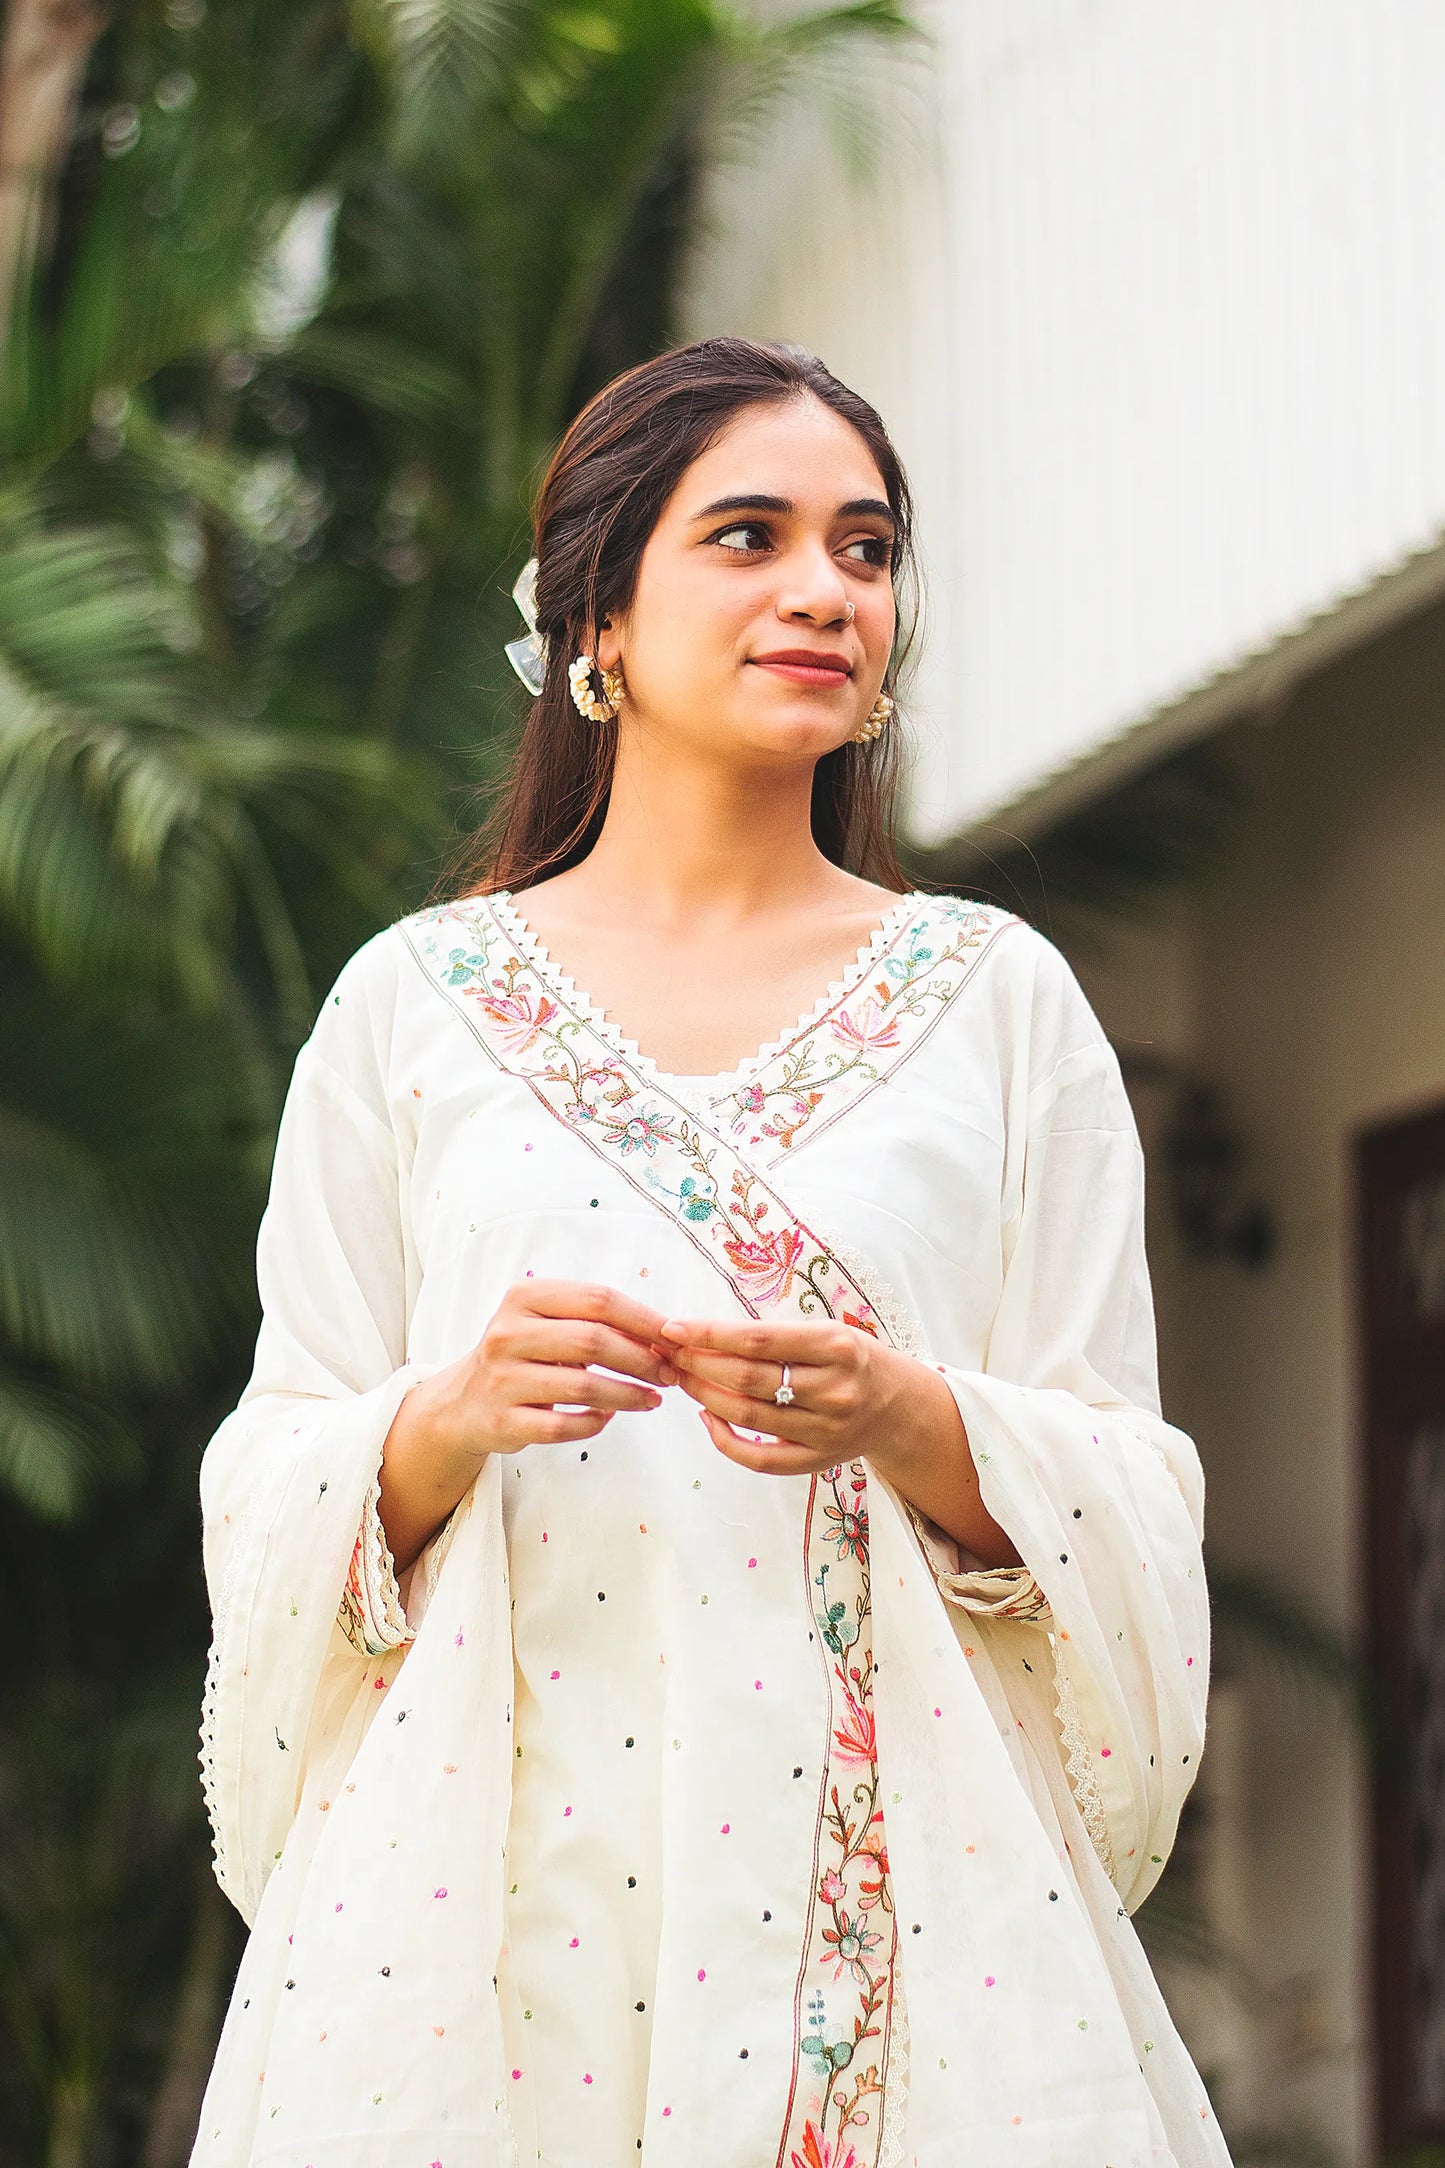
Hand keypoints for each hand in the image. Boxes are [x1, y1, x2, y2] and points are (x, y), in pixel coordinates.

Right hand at [423, 1277, 676, 1458]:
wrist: (462, 1402)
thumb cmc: (521, 1356)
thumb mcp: (547, 1324)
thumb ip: (594, 1322)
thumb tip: (662, 1336)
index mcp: (524, 1297)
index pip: (598, 1299)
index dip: (643, 1319)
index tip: (674, 1337)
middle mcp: (508, 1333)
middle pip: (593, 1340)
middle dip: (641, 1359)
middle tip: (668, 1374)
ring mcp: (502, 1378)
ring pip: (582, 1386)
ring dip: (628, 1395)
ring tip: (652, 1399)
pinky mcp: (502, 1421)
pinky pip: (563, 1426)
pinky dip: (594, 1422)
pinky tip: (607, 1417)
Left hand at [657, 1312, 925, 1477]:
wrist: (897, 1405)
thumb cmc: (850, 1358)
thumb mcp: (825, 1331)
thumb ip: (774, 1335)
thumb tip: (702, 1334)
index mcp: (836, 1346)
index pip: (758, 1340)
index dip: (709, 1335)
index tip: (673, 1327)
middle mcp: (834, 1390)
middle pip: (747, 1379)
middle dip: (698, 1364)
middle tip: (669, 1352)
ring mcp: (826, 1431)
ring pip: (747, 1417)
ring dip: (704, 1396)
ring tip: (682, 1377)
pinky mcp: (817, 1462)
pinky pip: (759, 1459)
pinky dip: (724, 1440)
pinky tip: (706, 1417)